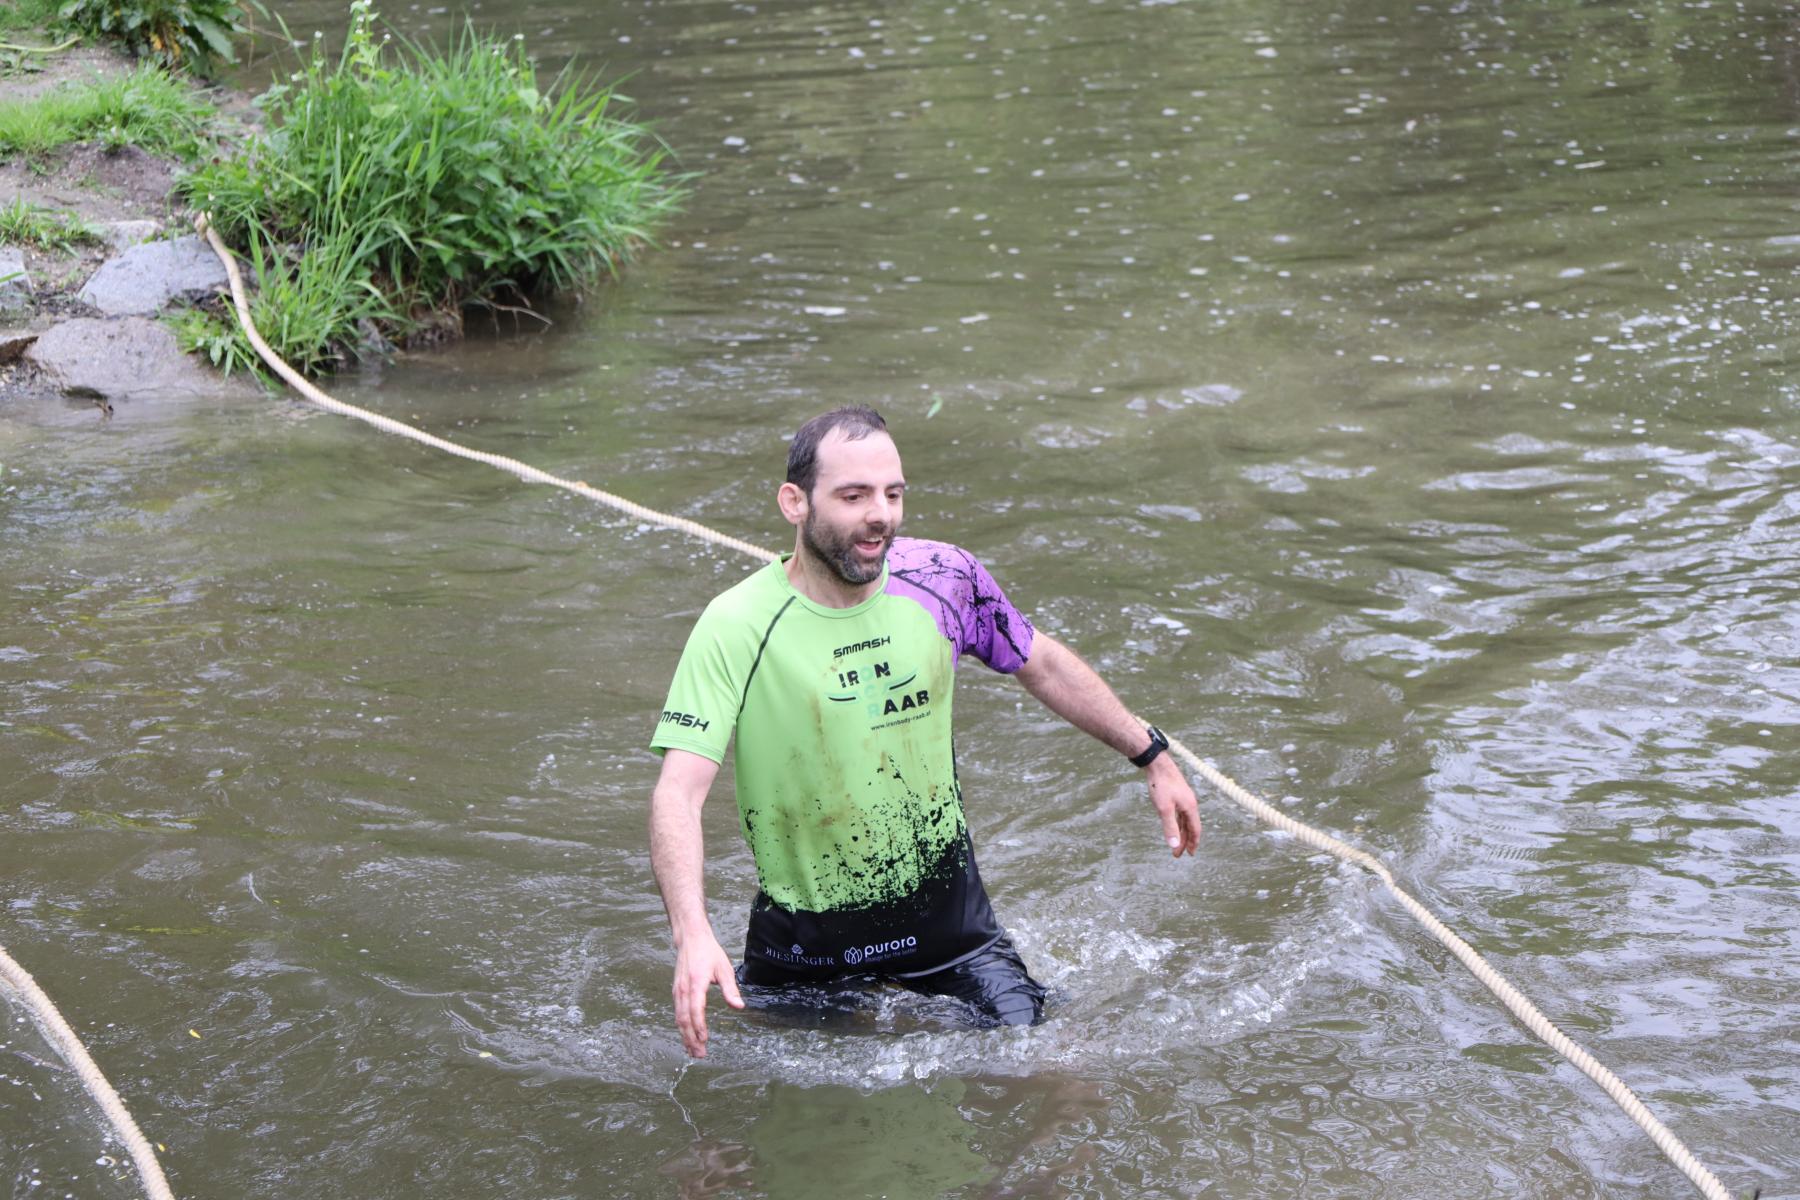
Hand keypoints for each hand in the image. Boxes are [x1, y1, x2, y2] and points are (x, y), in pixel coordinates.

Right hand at [671, 930, 744, 1057]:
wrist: (690, 939)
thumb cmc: (709, 953)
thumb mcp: (724, 969)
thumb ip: (730, 989)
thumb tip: (739, 1007)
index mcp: (695, 984)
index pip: (695, 1010)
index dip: (699, 1027)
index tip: (704, 1040)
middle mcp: (683, 990)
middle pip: (684, 1019)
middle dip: (691, 1038)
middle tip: (699, 1054)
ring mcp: (677, 991)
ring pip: (679, 1018)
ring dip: (685, 1036)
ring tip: (693, 1051)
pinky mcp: (676, 992)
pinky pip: (678, 1013)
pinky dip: (682, 1028)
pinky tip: (687, 1037)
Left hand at [1147, 756, 1201, 856]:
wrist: (1157, 764)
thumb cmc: (1161, 785)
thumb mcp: (1164, 808)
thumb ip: (1169, 827)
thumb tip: (1174, 845)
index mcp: (1190, 808)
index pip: (1195, 829)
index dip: (1193, 842)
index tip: (1190, 854)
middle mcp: (1189, 804)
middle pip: (1189, 826)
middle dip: (1184, 841)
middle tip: (1178, 854)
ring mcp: (1183, 799)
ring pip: (1184, 820)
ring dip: (1180, 832)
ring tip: (1175, 843)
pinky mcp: (1176, 794)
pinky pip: (1179, 813)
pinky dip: (1177, 822)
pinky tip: (1172, 824)